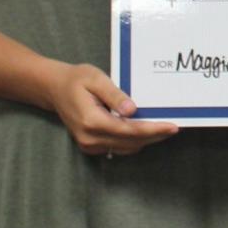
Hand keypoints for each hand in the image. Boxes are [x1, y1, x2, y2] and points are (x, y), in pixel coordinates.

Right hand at [47, 62, 177, 155]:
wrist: (54, 88)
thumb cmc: (76, 79)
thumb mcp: (96, 79)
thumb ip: (115, 95)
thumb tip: (133, 110)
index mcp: (91, 121)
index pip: (129, 130)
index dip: (153, 130)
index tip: (172, 127)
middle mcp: (89, 137)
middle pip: (131, 142)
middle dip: (154, 136)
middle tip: (173, 127)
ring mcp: (88, 144)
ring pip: (126, 147)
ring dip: (145, 139)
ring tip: (162, 127)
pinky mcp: (90, 145)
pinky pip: (118, 147)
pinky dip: (134, 140)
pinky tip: (145, 129)